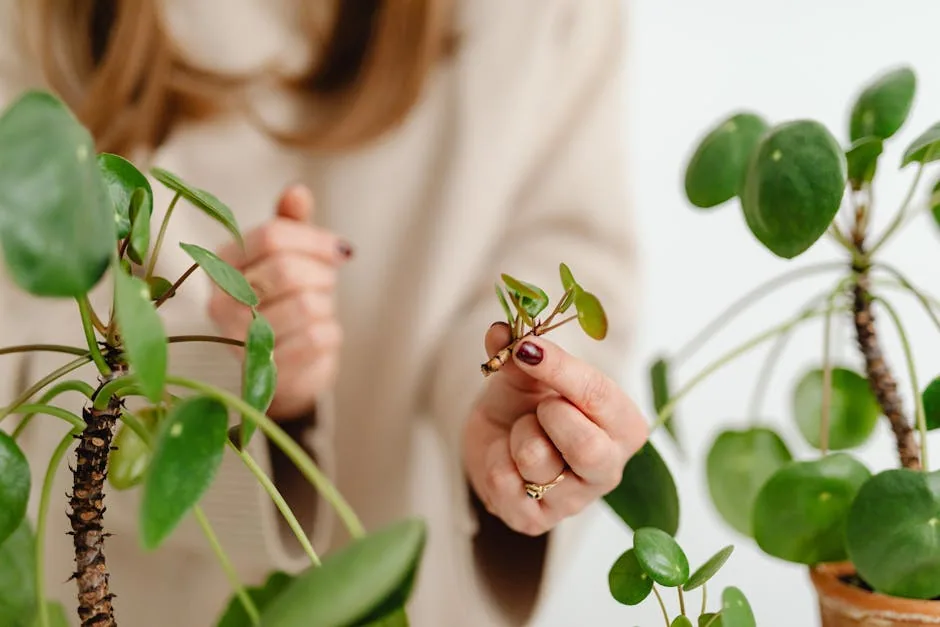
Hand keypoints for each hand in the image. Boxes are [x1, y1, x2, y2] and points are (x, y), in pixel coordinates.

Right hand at [209, 184, 351, 419]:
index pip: (272, 236)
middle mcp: (221, 302)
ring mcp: (239, 340)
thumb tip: (297, 191)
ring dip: (326, 305)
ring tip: (317, 310)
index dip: (315, 239)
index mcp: (222, 264)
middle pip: (287, 270)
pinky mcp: (267, 371)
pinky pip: (316, 338)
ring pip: (306, 305)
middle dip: (321, 275)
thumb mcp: (289, 258)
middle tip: (326, 283)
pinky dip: (330, 333)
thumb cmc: (286, 302)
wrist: (286, 368)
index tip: (339, 250)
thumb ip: (291, 225)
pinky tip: (318, 336)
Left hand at [463, 323, 647, 535]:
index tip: (526, 348)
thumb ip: (520, 353)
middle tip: (539, 404)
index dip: (561, 369)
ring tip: (522, 432)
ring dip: (517, 434)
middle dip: (550, 416)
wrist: (497, 439)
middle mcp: (608, 469)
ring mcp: (573, 501)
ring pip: (537, 461)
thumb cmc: (527, 402)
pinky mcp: (536, 521)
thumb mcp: (528, 372)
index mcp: (624, 426)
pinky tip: (507, 458)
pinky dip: (495, 459)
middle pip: (587, 448)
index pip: (601, 397)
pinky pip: (506, 483)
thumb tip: (500, 332)